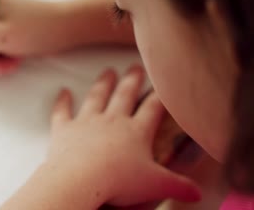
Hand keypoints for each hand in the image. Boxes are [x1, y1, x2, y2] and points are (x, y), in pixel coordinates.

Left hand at [47, 65, 200, 206]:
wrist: (81, 180)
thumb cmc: (118, 182)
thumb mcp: (155, 185)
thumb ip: (178, 186)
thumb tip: (197, 193)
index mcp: (135, 131)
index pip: (152, 109)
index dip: (160, 96)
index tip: (165, 83)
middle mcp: (112, 120)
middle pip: (124, 95)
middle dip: (132, 81)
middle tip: (135, 67)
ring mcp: (87, 122)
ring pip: (97, 97)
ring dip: (103, 84)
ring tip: (107, 72)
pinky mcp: (65, 129)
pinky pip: (63, 111)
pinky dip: (62, 101)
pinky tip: (63, 91)